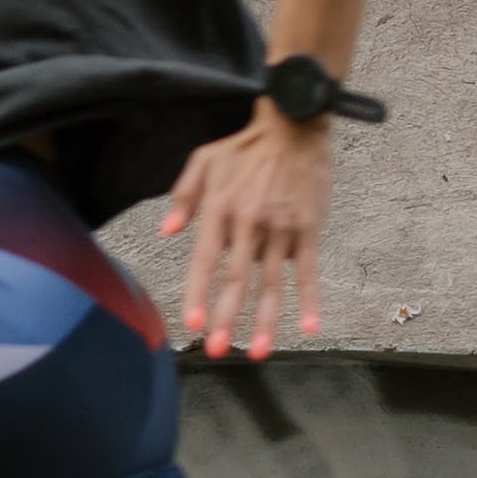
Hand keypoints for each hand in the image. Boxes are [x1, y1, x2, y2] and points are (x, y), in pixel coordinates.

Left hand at [161, 111, 330, 358]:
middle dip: (227, 318)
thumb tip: (165, 232)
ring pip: (271, 283)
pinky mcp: (308, 228)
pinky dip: (310, 300)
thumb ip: (182, 196)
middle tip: (217, 350)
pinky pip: (308, 270)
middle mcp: (249, 222)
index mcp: (220, 209)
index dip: (198, 293)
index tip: (194, 324)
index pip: (206, 259)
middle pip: (236, 279)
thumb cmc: (245, 146)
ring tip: (259, 352)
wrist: (295, 125)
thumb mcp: (204, 161)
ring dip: (266, 321)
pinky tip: (311, 327)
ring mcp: (281, 228)